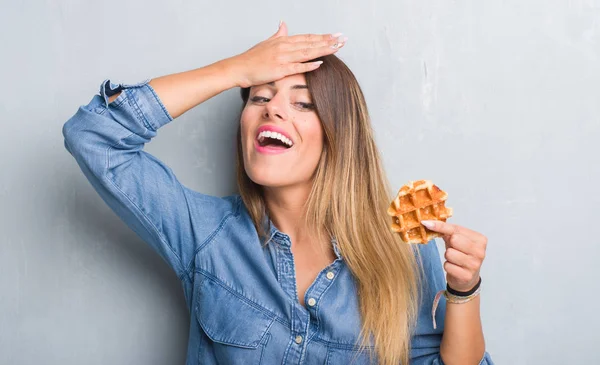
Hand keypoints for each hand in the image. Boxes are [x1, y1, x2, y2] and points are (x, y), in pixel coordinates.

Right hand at [226, 21, 346, 87]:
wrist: (238, 68)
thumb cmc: (251, 58)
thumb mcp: (266, 43)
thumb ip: (278, 34)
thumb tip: (283, 24)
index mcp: (283, 41)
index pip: (307, 37)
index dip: (322, 36)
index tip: (335, 35)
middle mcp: (284, 47)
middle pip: (310, 43)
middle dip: (328, 41)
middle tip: (343, 39)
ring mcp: (282, 58)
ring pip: (306, 52)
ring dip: (323, 50)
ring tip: (337, 48)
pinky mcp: (279, 70)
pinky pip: (297, 67)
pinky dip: (309, 65)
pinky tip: (320, 63)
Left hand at [421, 220, 486, 292]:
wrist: (467, 277)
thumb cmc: (461, 254)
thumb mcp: (457, 240)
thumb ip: (447, 230)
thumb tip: (428, 223)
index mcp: (480, 240)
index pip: (456, 229)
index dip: (440, 226)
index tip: (426, 223)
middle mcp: (480, 252)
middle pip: (454, 240)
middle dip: (450, 245)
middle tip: (454, 249)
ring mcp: (474, 265)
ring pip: (449, 253)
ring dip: (448, 256)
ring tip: (455, 259)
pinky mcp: (466, 276)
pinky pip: (447, 266)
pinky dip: (447, 266)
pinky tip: (455, 268)